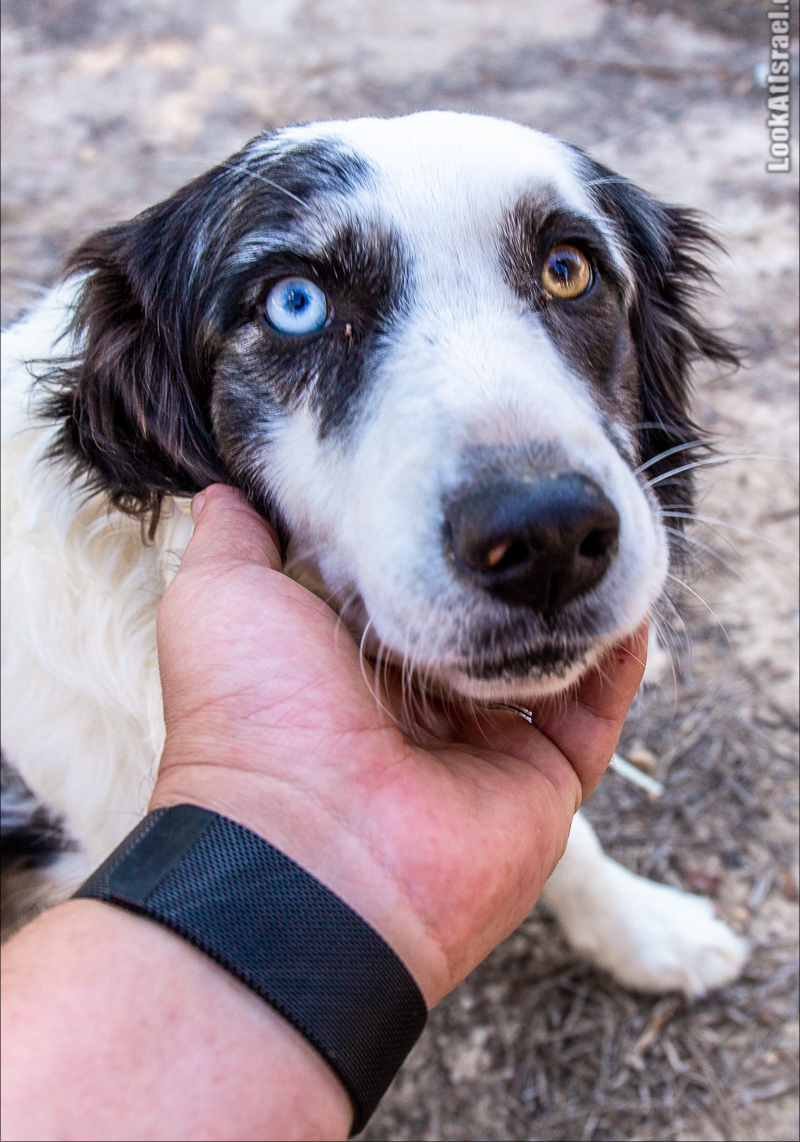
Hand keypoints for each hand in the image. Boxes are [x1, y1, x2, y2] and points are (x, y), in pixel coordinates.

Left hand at [153, 484, 647, 1006]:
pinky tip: (628, 590)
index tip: (467, 468)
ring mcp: (486, 745)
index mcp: (352, 665)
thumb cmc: (254, 714)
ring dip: (569, 598)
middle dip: (512, 564)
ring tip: (594, 527)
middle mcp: (422, 707)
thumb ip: (234, 539)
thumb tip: (226, 489)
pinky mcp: (546, 779)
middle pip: (484, 619)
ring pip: (549, 657)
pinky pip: (599, 708)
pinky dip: (620, 651)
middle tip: (548, 490)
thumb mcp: (219, 599)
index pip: (412, 583)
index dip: (437, 534)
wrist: (308, 845)